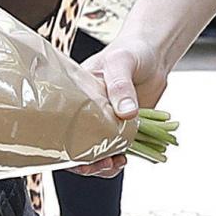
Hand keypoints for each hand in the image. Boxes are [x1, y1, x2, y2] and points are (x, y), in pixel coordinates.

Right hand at [73, 33, 173, 175]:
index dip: (64, 146)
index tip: (75, 157)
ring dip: (102, 165)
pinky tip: (124, 159)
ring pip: (96, 153)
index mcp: (75, 96)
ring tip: (113, 164)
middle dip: (85, 162)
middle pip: (76, 146)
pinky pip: (117, 150)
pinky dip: (119, 160)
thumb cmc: (130, 50)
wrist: (155, 54)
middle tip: (99, 164)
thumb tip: (127, 112)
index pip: (60, 125)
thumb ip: (121, 87)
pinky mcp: (123, 129)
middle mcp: (87, 112)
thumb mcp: (121, 62)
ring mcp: (105, 123)